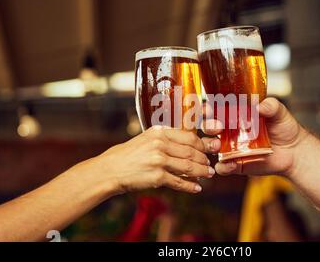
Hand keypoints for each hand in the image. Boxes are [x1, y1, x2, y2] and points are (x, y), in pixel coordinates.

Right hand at [85, 126, 218, 194]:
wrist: (110, 170)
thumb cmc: (129, 155)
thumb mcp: (146, 139)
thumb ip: (165, 139)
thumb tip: (188, 146)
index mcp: (159, 132)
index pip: (189, 137)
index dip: (201, 145)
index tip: (207, 150)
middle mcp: (160, 144)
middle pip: (191, 152)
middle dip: (203, 160)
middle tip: (209, 166)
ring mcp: (159, 160)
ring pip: (188, 167)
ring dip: (201, 172)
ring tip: (207, 175)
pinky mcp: (157, 177)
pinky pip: (179, 182)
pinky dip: (190, 186)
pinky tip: (196, 188)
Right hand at [203, 98, 307, 175]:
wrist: (294, 151)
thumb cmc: (285, 128)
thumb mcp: (280, 113)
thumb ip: (271, 106)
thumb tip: (260, 106)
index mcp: (236, 114)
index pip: (216, 108)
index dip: (207, 108)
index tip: (208, 108)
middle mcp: (230, 130)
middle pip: (209, 127)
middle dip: (208, 126)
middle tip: (217, 127)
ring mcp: (231, 148)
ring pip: (211, 146)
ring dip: (210, 145)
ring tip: (219, 146)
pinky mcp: (236, 163)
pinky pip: (223, 167)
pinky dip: (223, 167)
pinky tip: (232, 164)